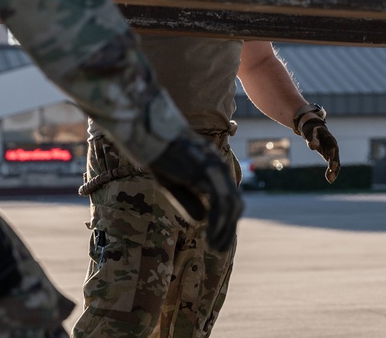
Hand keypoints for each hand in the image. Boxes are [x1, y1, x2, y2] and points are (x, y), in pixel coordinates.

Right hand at [147, 134, 242, 250]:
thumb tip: (202, 220)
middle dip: (229, 229)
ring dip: (225, 229)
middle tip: (219, 250)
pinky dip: (219, 221)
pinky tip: (209, 236)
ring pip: (231, 205)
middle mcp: (219, 168)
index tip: (218, 242)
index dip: (227, 223)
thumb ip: (189, 200)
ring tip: (215, 248)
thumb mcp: (174, 185)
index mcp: (215, 170)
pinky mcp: (206, 171)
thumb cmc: (160, 158)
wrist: (150, 135)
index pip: (230, 200)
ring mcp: (215, 168)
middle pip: (235, 204)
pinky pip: (220, 200)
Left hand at [298, 117, 340, 182]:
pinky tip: (329, 179)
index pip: (333, 146)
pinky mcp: (330, 157)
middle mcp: (333, 146)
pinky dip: (332, 172)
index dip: (333, 153)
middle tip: (332, 171)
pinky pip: (333, 166)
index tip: (331, 160)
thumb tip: (312, 147)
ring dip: (334, 171)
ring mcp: (332, 152)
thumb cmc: (312, 131)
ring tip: (330, 180)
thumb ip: (312, 139)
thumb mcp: (311, 134)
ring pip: (336, 163)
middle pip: (336, 156)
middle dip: (334, 164)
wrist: (313, 130)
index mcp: (330, 139)